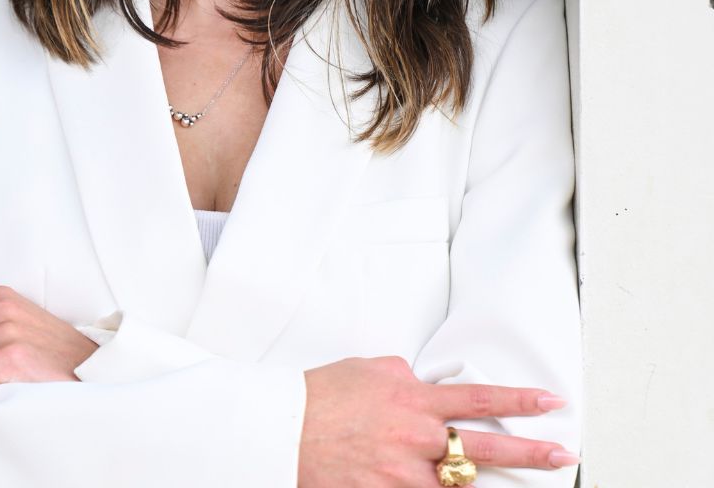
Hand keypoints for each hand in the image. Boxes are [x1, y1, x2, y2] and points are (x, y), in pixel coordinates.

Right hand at [298, 356, 578, 486]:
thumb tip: (423, 383)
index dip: (520, 401)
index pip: (480, 399)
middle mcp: (416, 438)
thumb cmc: (321, 397)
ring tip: (524, 483)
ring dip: (489, 485)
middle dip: (530, 452)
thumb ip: (405, 376)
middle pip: (485, 449)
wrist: (284, 428)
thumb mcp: (369, 369)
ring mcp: (404, 475)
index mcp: (413, 399)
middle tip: (561, 454)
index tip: (549, 402)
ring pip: (462, 486)